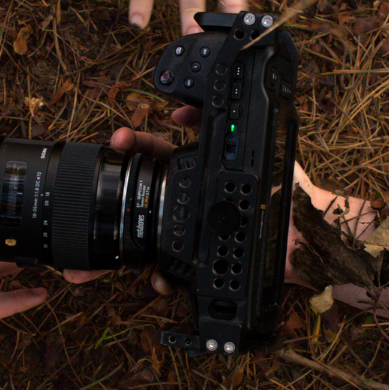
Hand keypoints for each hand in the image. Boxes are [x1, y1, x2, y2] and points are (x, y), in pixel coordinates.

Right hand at [65, 106, 316, 292]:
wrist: (301, 236)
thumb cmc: (281, 191)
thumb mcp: (249, 149)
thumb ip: (215, 126)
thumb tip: (181, 110)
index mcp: (194, 171)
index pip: (153, 155)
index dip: (133, 146)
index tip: (119, 138)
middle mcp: (186, 202)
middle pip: (138, 198)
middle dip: (109, 200)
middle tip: (88, 202)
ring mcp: (189, 234)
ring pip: (145, 239)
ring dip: (122, 250)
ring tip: (105, 254)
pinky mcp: (196, 264)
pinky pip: (170, 273)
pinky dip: (162, 278)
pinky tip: (160, 279)